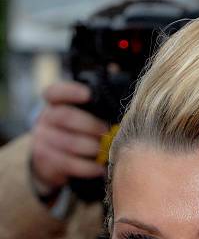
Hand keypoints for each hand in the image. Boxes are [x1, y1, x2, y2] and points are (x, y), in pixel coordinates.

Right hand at [31, 81, 108, 196]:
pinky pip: (69, 163)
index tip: (88, 94)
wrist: (49, 163)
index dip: (70, 91)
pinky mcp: (45, 161)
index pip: (54, 92)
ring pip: (69, 142)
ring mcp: (42, 140)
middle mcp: (45, 119)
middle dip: (90, 125)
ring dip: (91, 148)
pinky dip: (87, 167)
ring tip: (105, 151)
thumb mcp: (79, 116)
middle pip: (65, 117)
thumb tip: (116, 70)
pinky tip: (99, 168)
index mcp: (54, 105)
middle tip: (107, 132)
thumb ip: (94, 101)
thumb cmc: (73, 135)